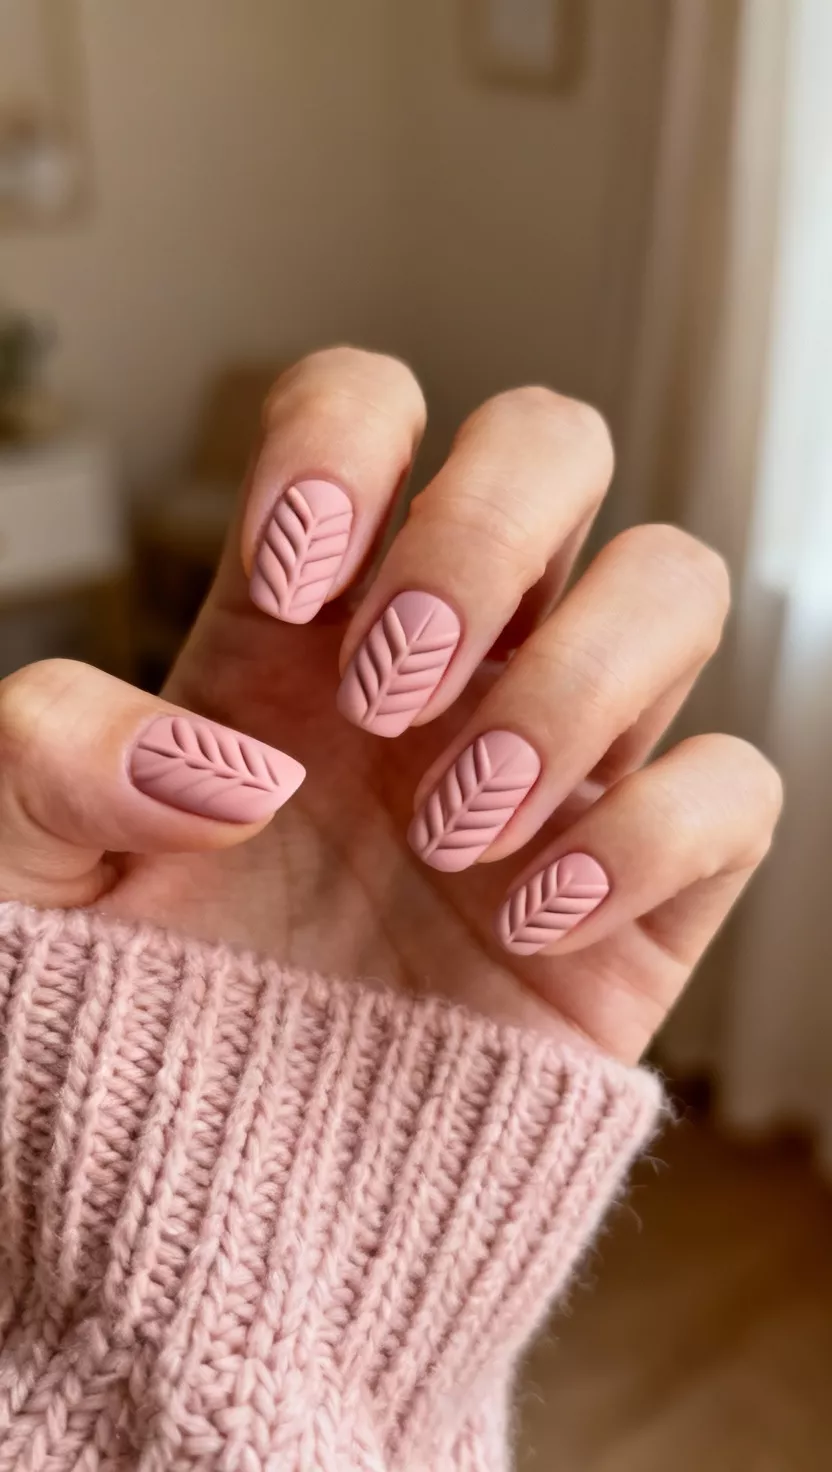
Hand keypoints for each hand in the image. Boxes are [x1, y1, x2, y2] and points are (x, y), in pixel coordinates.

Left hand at [0, 349, 781, 1064]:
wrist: (226, 1199)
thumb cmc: (125, 1021)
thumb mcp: (22, 873)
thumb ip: (49, 755)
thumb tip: (223, 754)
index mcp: (302, 626)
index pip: (371, 407)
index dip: (348, 436)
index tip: (291, 575)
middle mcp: (449, 665)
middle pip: (557, 443)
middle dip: (484, 533)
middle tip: (387, 693)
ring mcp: (556, 766)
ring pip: (673, 585)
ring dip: (570, 687)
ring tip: (455, 829)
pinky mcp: (642, 892)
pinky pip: (731, 789)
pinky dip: (651, 835)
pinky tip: (530, 922)